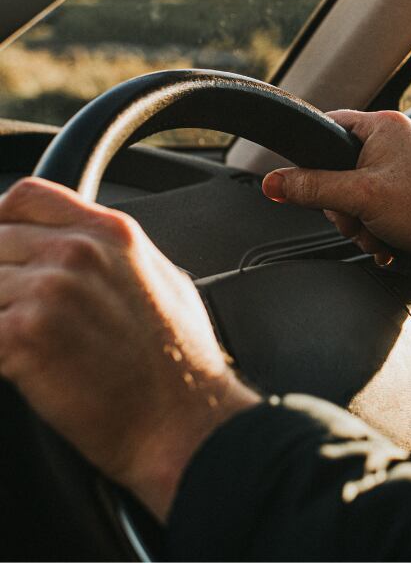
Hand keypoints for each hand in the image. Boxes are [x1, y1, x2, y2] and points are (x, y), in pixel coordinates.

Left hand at [0, 178, 259, 520]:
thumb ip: (117, 257)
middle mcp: (78, 252)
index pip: (26, 196)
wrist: (184, 422)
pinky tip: (16, 365)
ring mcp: (49, 290)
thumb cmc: (181, 366)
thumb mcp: (165, 282)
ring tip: (23, 344)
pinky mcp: (24, 335)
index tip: (1, 251)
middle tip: (16, 313)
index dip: (1, 221)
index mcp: (113, 234)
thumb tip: (81, 251)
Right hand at [262, 110, 410, 291]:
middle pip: (341, 170)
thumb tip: (274, 183)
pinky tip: (390, 242)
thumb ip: (312, 188)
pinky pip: (383, 206)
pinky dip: (381, 228)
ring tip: (380, 235)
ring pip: (361, 194)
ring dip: (363, 223)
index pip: (329, 126)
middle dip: (345, 207)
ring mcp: (410, 165)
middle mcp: (399, 139)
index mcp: (384, 125)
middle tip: (358, 221)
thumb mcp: (359, 198)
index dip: (313, 157)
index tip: (309, 182)